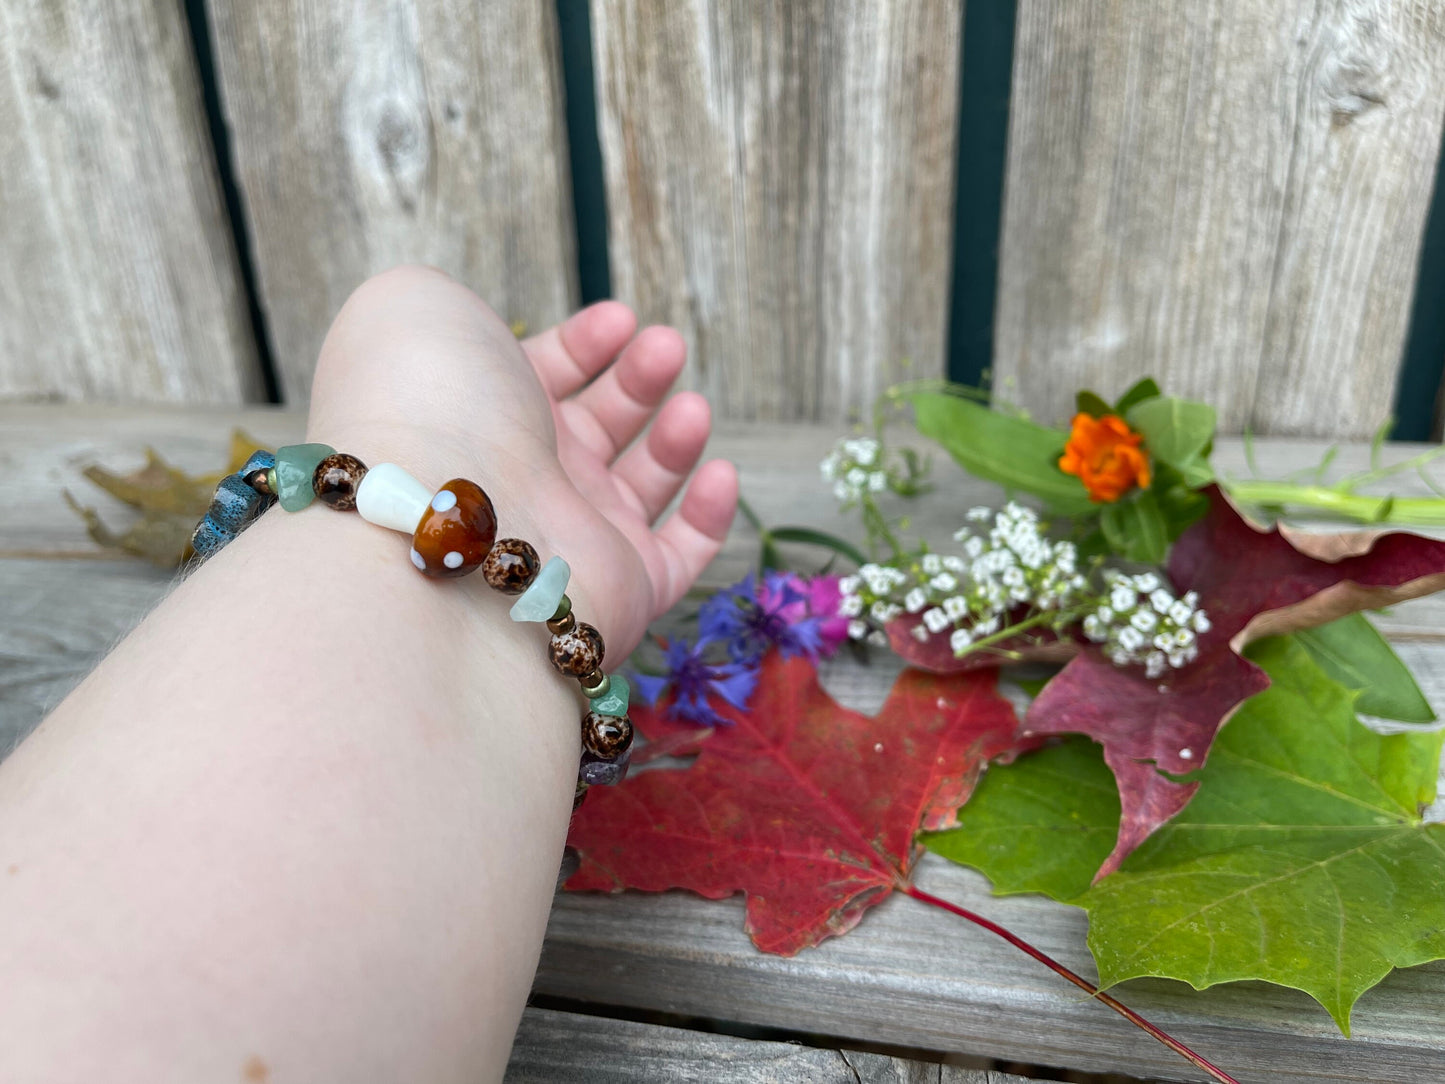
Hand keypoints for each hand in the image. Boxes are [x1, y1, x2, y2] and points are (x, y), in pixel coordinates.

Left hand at [305, 265, 737, 655]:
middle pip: (599, 425)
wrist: (448, 516)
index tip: (619, 319)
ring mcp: (574, 535)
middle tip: (664, 349)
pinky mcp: (624, 588)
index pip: (543, 380)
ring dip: (675, 437)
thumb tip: (473, 330)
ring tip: (691, 408)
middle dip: (639, 379)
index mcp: (478, 415)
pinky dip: (708, 517)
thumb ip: (452, 306)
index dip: (584, 346)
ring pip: (642, 484)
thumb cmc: (428, 404)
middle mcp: (524, 478)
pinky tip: (720, 472)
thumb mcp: (418, 309)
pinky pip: (680, 557)